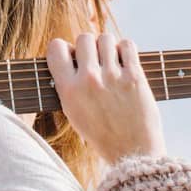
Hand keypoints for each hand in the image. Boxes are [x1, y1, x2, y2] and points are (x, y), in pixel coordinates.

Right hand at [44, 32, 166, 164]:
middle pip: (84, 38)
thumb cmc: (102, 134)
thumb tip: (71, 56)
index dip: (65, 49)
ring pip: (106, 38)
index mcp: (68, 90)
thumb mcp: (74, 113)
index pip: (56, 47)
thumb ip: (69, 84)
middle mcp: (88, 80)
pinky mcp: (134, 76)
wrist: (131, 152)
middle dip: (90, 46)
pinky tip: (126, 63)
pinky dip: (126, 50)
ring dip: (109, 47)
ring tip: (113, 63)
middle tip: (97, 62)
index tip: (74, 58)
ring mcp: (112, 77)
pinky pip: (127, 44)